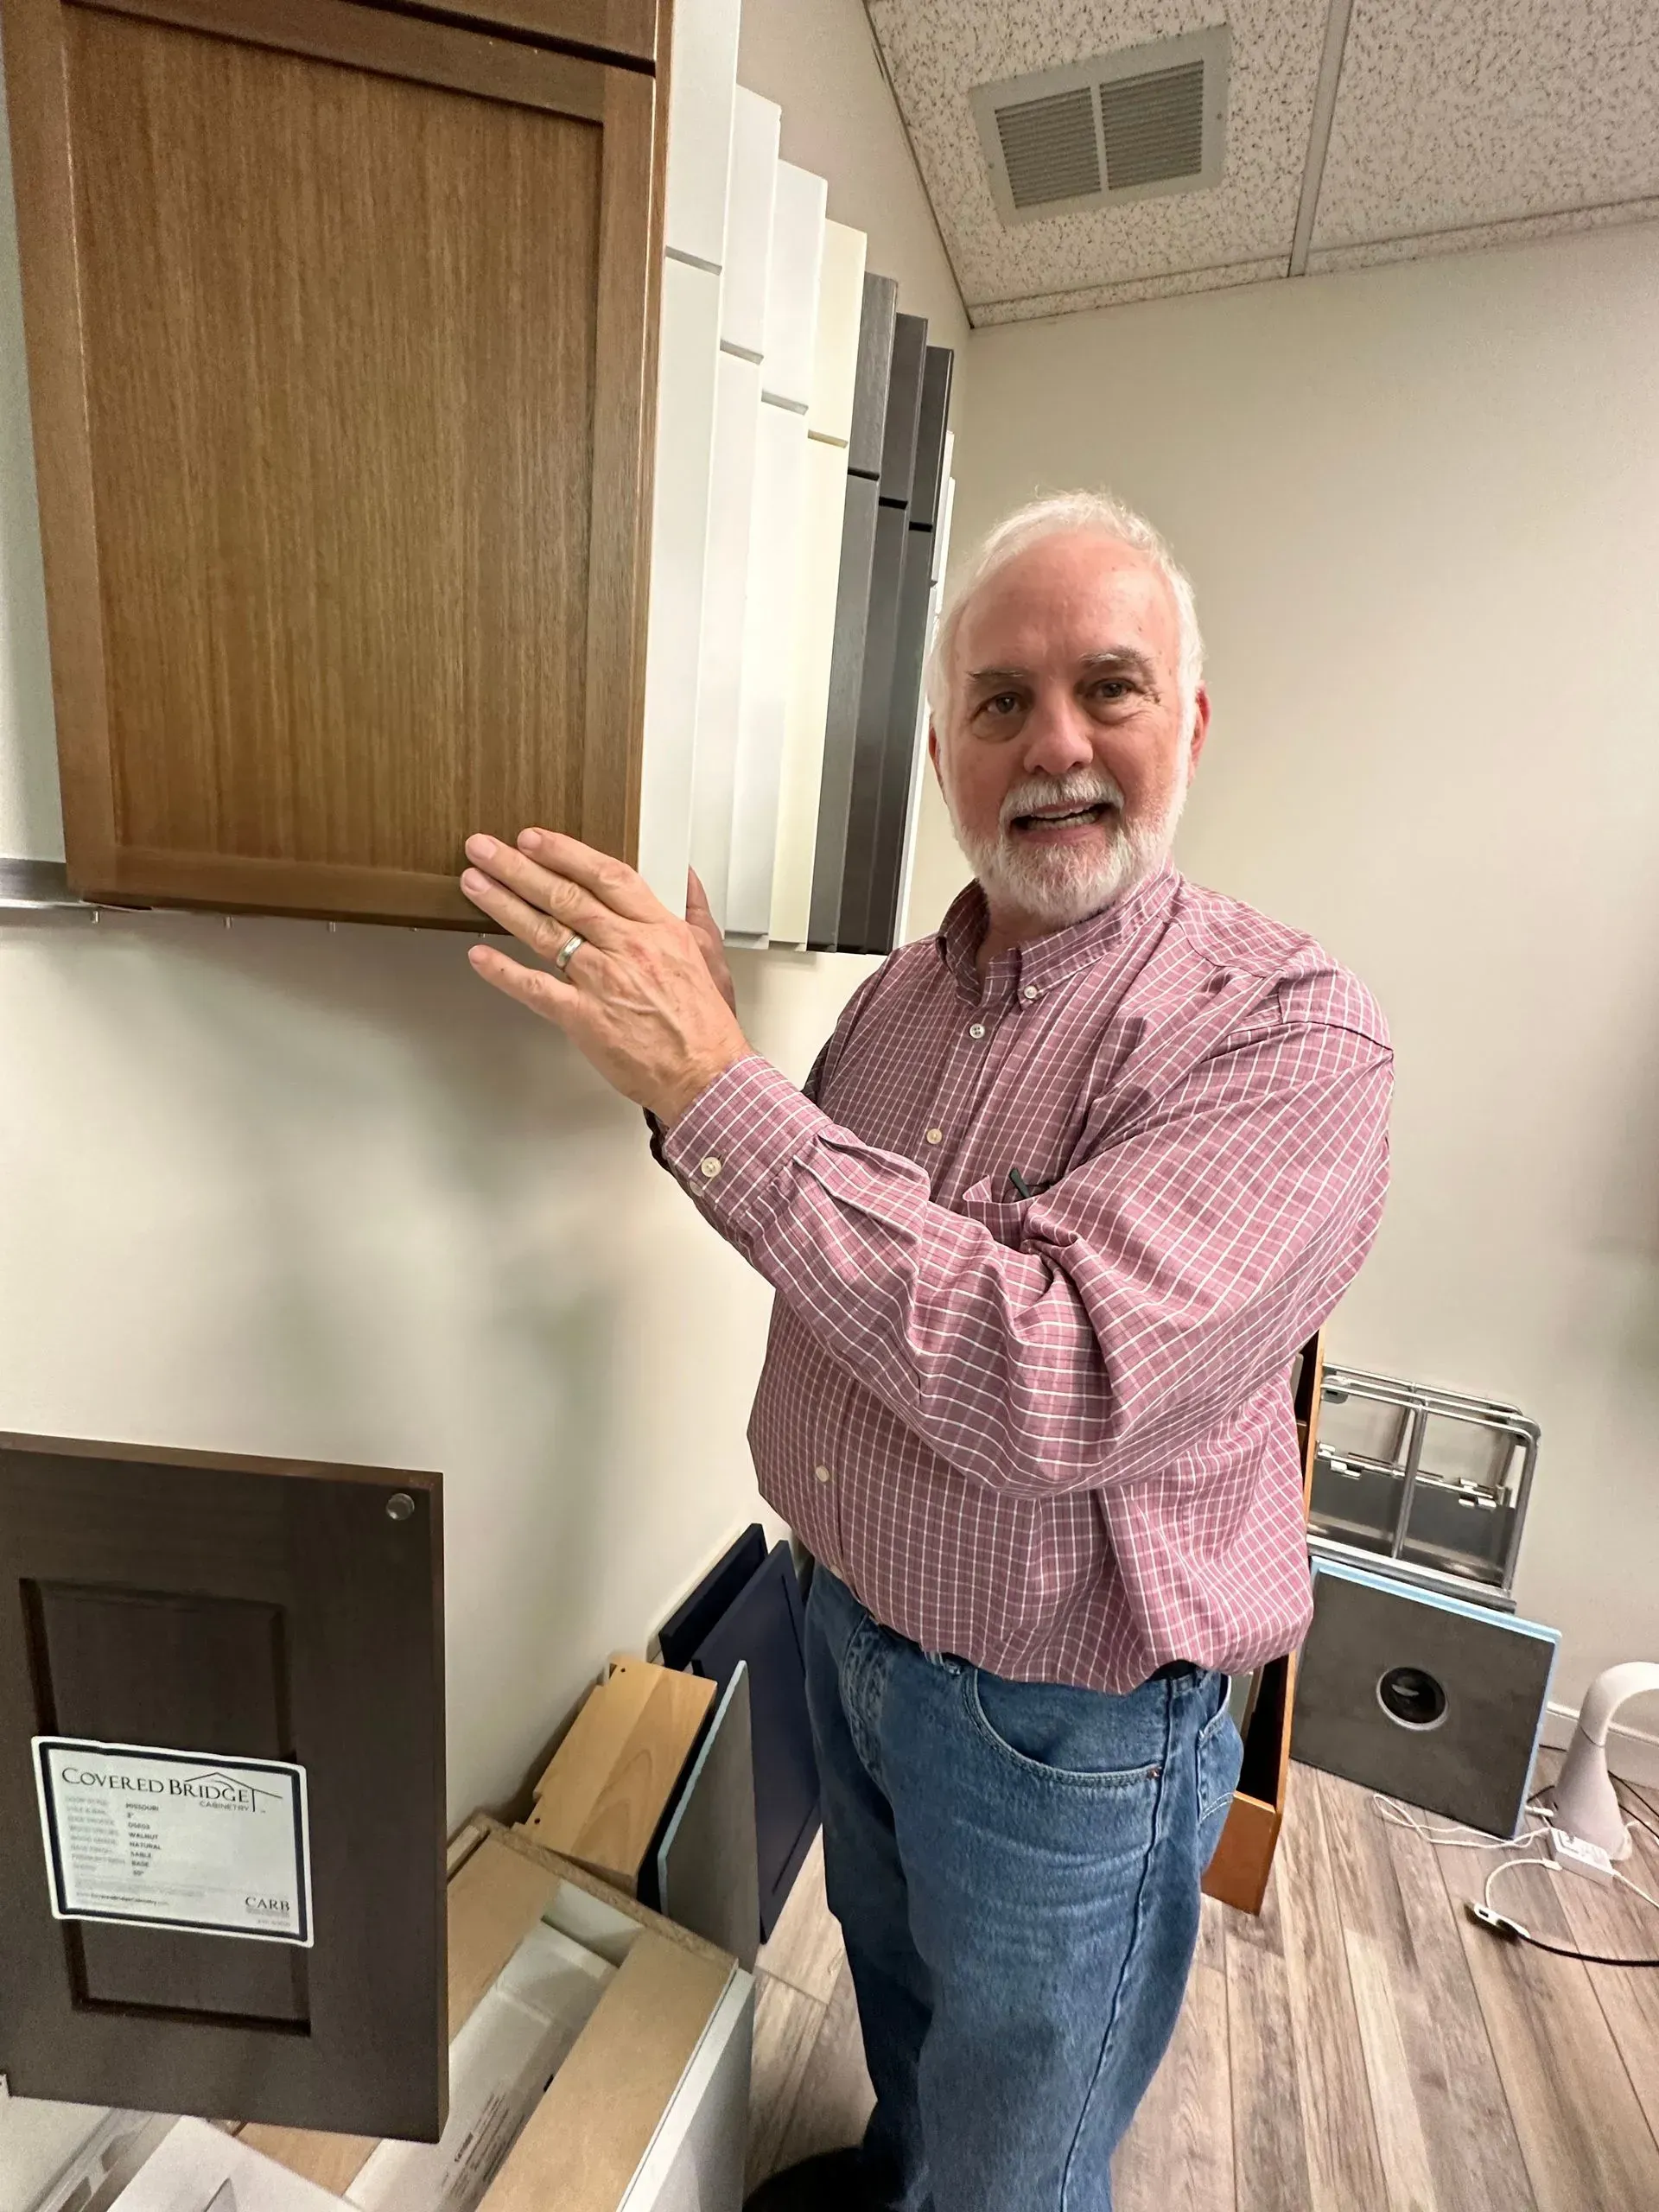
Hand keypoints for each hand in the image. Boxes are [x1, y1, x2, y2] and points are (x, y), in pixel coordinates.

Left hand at [460, 831, 750, 1124]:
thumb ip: (696, 911)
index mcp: (658, 928)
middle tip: (485, 849)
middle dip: (518, 868)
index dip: (565, 853)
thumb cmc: (706, 1025)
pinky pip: (536, 989)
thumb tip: (687, 878)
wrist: (705, 1076)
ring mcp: (602, 982)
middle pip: (565, 896)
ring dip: (503, 904)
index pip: (605, 875)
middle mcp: (627, 948)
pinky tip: (480, 957)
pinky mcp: (583, 1018)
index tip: (534, 839)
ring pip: (545, 932)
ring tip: (474, 883)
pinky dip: (505, 972)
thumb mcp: (712, 956)